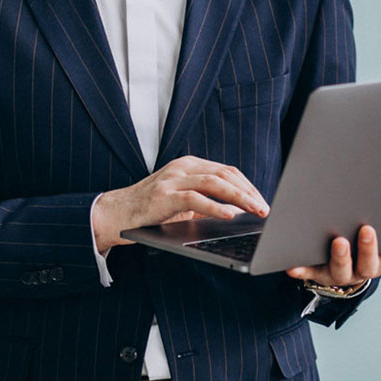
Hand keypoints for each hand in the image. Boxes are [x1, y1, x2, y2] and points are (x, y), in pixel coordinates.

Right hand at [92, 156, 268, 250]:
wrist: (115, 213)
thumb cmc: (151, 210)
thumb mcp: (182, 201)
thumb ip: (206, 202)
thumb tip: (237, 212)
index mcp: (190, 165)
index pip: (227, 171)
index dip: (248, 186)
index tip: (263, 201)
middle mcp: (183, 166)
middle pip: (226, 174)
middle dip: (249, 192)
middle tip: (265, 208)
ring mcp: (173, 178)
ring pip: (215, 182)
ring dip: (239, 198)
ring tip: (254, 210)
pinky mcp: (164, 195)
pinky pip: (195, 198)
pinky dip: (215, 206)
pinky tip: (230, 215)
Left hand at [285, 225, 380, 286]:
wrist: (336, 268)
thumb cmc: (364, 252)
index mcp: (378, 263)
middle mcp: (358, 271)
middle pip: (366, 264)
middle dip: (368, 248)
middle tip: (368, 230)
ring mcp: (336, 272)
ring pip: (339, 268)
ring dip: (340, 256)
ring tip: (339, 241)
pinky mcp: (314, 270)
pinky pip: (307, 271)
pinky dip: (301, 269)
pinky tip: (292, 266)